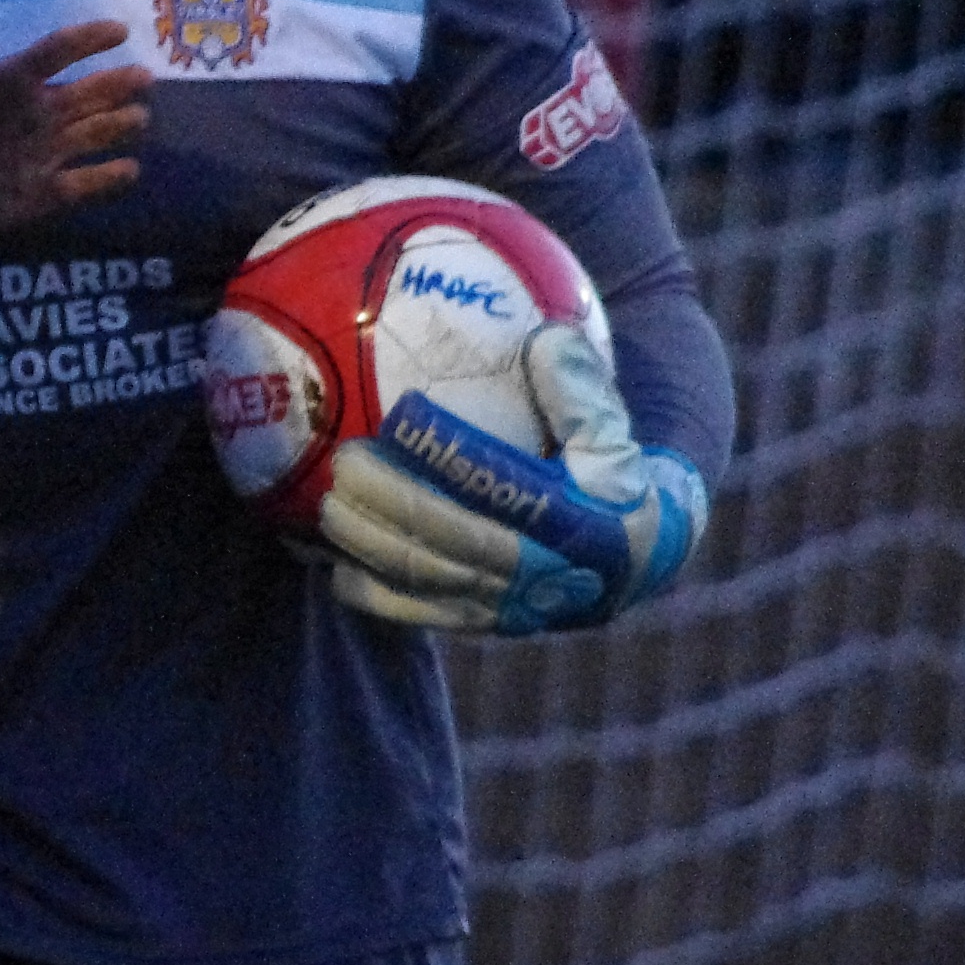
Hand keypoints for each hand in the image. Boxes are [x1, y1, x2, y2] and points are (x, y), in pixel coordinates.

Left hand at [0, 20, 153, 242]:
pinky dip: (108, 178)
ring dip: (117, 125)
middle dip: (115, 84)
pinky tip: (129, 169)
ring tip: (139, 119)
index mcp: (12, 87)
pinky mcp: (44, 194)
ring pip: (92, 134)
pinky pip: (85, 185)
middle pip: (85, 93)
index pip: (54, 54)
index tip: (119, 32)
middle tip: (145, 76)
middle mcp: (36, 116)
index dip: (86, 40)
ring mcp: (44, 155)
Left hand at [315, 323, 707, 635]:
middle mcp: (540, 572)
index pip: (501, 483)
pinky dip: (371, 592)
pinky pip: (418, 613)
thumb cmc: (615, 476)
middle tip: (343, 460)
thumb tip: (546, 339)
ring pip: (425, 577)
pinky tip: (330, 563)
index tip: (400, 415)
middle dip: (388, 500)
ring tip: (325, 504)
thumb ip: (582, 392)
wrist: (639, 558)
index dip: (449, 451)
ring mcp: (508, 606)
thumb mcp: (616, 433)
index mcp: (576, 522)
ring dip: (369, 543)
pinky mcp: (484, 625)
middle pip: (448, 536)